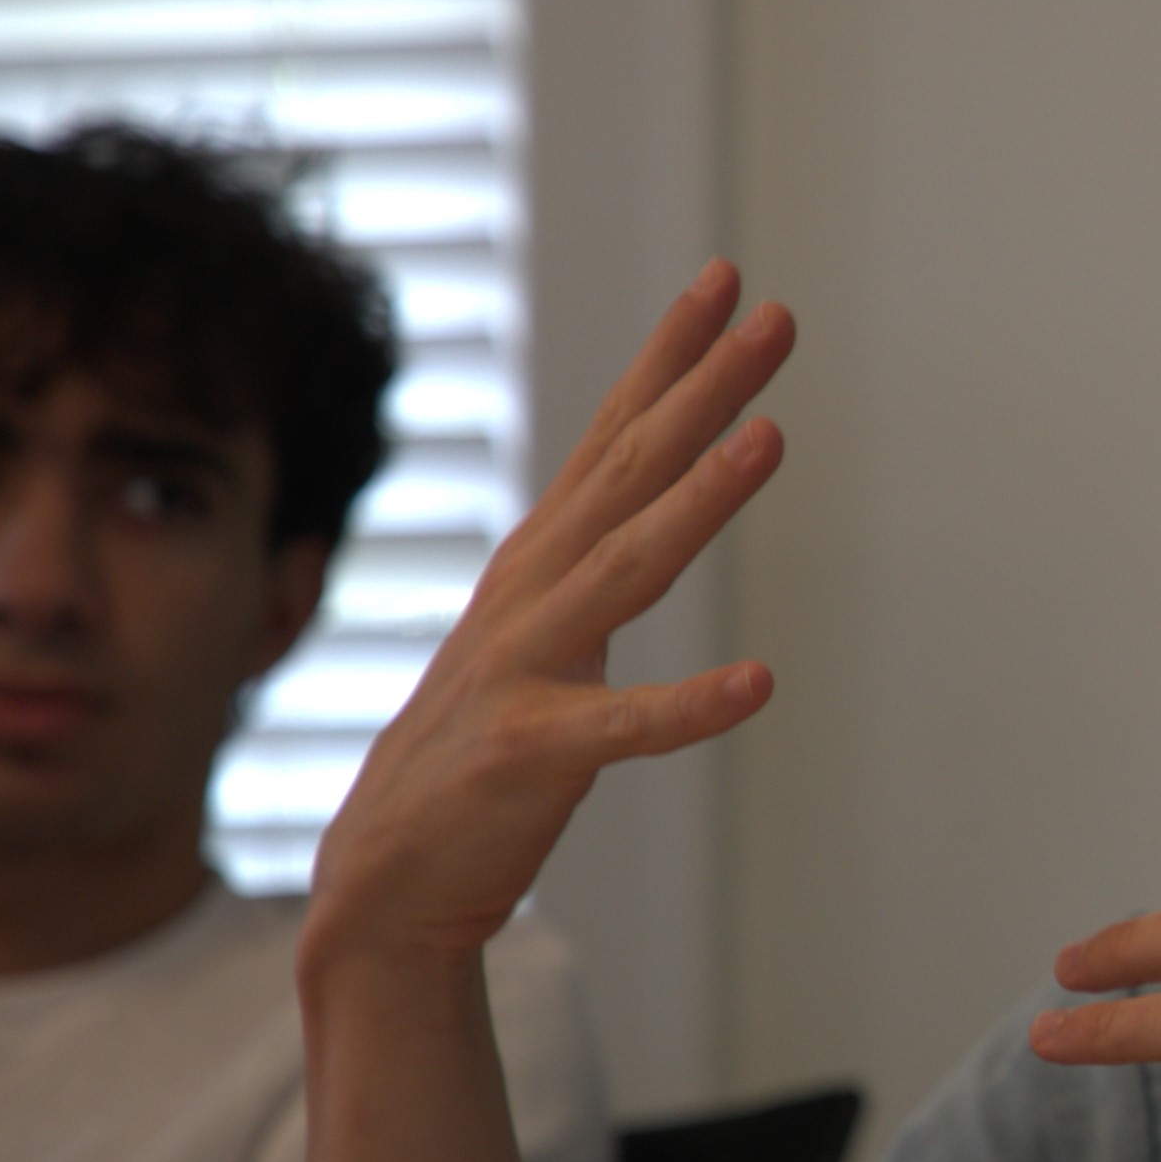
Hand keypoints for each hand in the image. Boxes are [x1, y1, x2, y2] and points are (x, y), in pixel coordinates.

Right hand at [306, 263, 793, 964]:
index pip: (614, 437)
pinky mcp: (528, 753)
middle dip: (702, 390)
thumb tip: (658, 485)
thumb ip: (594, 560)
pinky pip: (622, 727)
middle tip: (775, 316)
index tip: (726, 282)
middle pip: (629, 473)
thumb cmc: (480, 750)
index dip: (670, 357)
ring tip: (770, 438)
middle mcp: (529, 595)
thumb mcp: (540, 632)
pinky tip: (758, 684)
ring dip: (699, 502)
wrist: (385, 879)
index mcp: (540, 563)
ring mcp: (523, 669)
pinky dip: (689, 706)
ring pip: (625, 569)